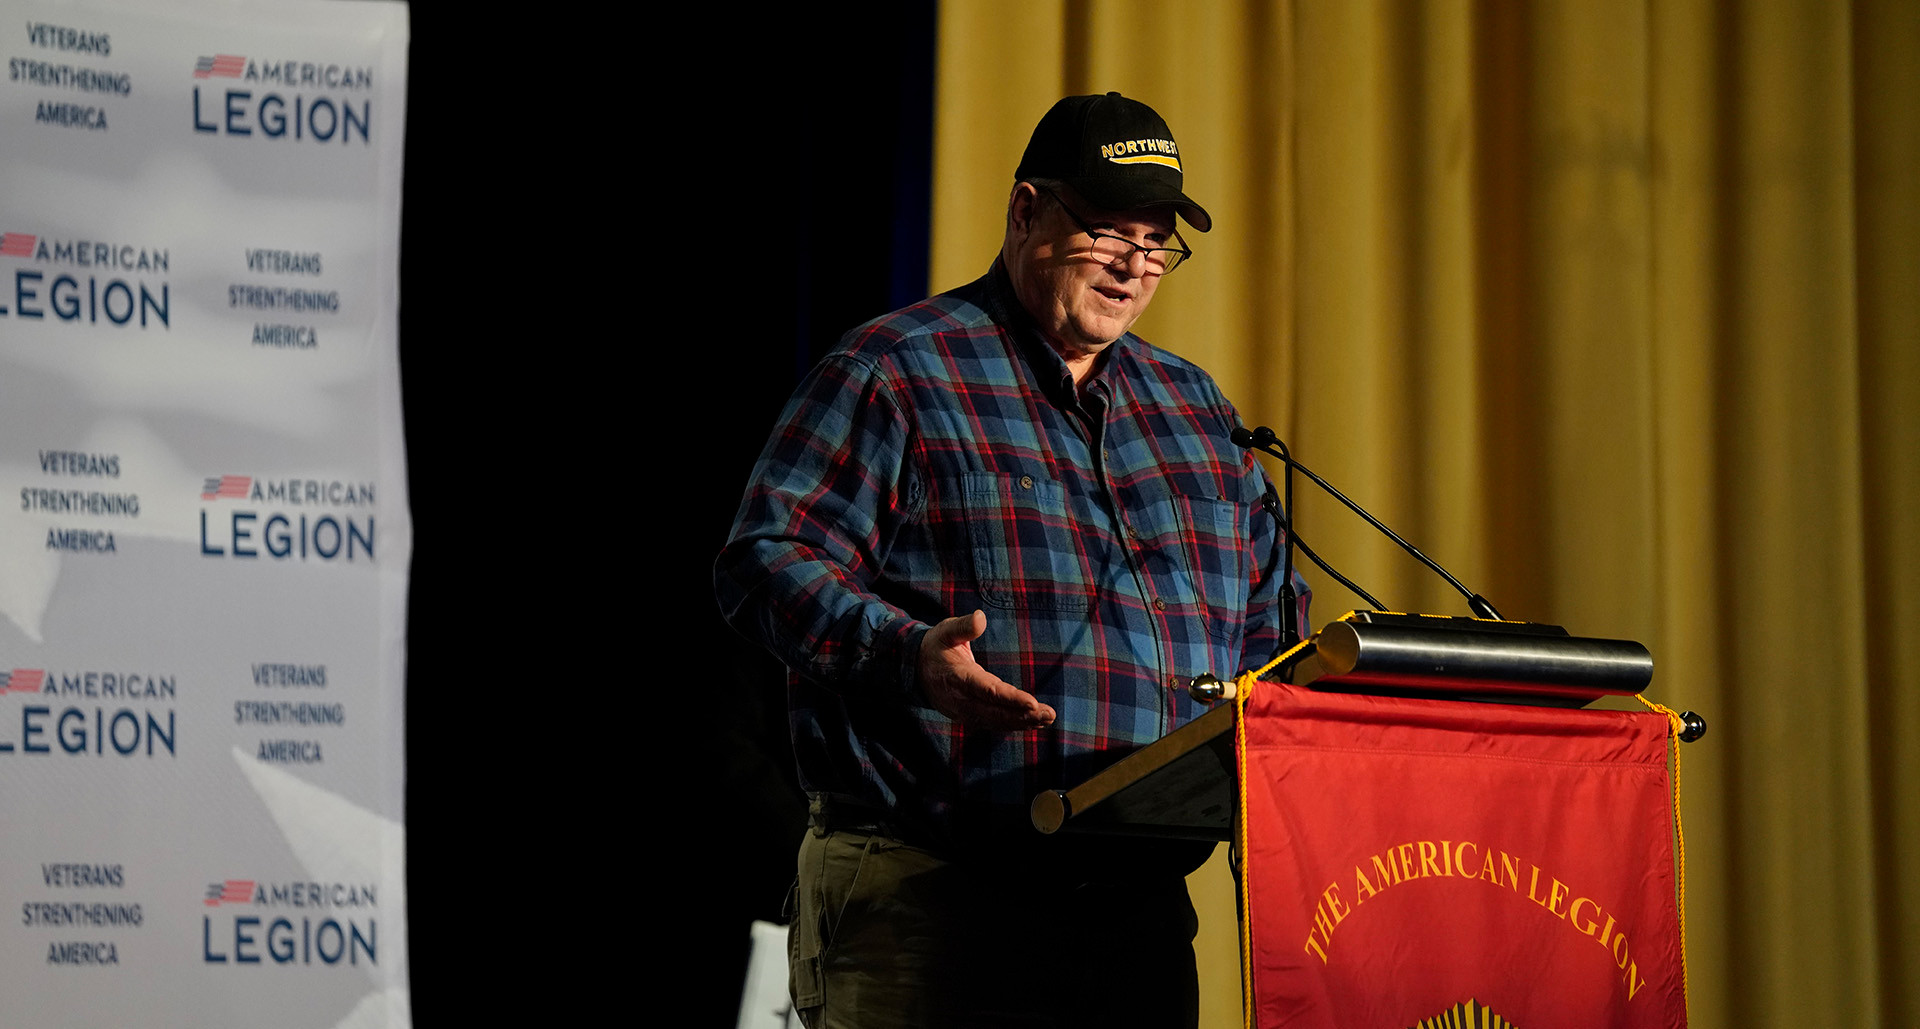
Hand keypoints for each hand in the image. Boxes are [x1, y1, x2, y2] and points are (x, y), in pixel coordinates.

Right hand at [918, 610, 1055, 730]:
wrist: (913, 669)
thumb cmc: (935, 646)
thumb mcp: (945, 630)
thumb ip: (964, 626)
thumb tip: (981, 617)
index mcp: (958, 677)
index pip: (987, 691)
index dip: (1010, 699)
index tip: (1032, 703)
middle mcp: (961, 699)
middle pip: (995, 712)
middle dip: (1023, 716)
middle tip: (1049, 715)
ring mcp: (963, 711)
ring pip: (995, 721)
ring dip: (1022, 723)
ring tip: (1046, 719)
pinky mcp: (967, 716)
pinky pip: (992, 723)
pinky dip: (1012, 725)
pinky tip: (1033, 723)